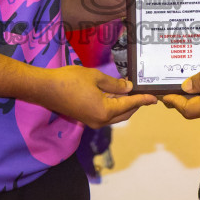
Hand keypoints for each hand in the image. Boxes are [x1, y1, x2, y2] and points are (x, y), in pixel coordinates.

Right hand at [38, 65, 156, 127]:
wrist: (44, 88)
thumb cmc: (69, 80)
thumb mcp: (95, 77)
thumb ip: (115, 84)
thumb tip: (128, 88)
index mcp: (105, 111)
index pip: (129, 105)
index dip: (142, 100)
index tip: (154, 98)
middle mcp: (100, 121)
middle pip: (124, 114)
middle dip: (135, 104)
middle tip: (144, 94)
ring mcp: (92, 121)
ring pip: (115, 116)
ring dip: (124, 106)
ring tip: (131, 93)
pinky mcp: (85, 118)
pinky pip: (105, 115)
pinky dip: (113, 107)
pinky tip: (114, 96)